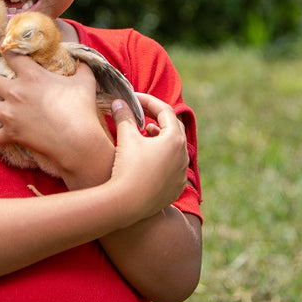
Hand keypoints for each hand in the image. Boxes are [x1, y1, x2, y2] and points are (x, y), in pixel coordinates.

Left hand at [0, 52, 113, 175]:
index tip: (0, 45)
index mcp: (32, 75)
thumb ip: (82, 67)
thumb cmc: (81, 108)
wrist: (76, 140)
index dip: (4, 48)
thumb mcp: (85, 81)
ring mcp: (10, 113)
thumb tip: (82, 58)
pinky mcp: (11, 133)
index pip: (12, 55)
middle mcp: (15, 92)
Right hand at [108, 92, 189, 222]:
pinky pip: (173, 167)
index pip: (165, 111)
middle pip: (174, 128)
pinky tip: (148, 159)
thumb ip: (124, 116)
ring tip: (146, 133)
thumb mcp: (126, 137)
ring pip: (175, 149)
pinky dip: (162, 158)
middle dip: (157, 118)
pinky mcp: (176, 188)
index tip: (134, 97)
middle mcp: (183, 156)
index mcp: (175, 139)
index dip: (148, 101)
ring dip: (161, 138)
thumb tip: (118, 102)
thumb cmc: (128, 168)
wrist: (127, 204)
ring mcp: (181, 174)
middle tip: (142, 112)